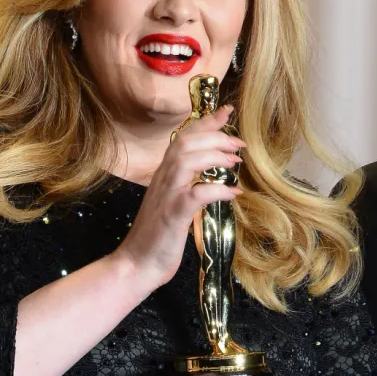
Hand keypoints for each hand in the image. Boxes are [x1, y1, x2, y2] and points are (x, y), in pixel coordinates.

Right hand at [113, 105, 245, 291]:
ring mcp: (166, 196)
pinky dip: (217, 190)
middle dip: (215, 137)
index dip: (206, 122)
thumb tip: (216, 182)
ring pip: (186, 161)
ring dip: (214, 157)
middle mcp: (163, 180)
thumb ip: (189, 188)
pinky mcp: (172, 216)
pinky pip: (195, 195)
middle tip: (239, 144)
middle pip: (185, 143)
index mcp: (164, 175)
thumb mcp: (174, 205)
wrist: (136, 264)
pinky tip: (233, 194)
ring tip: (235, 163)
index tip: (227, 111)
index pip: (183, 138)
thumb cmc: (157, 237)